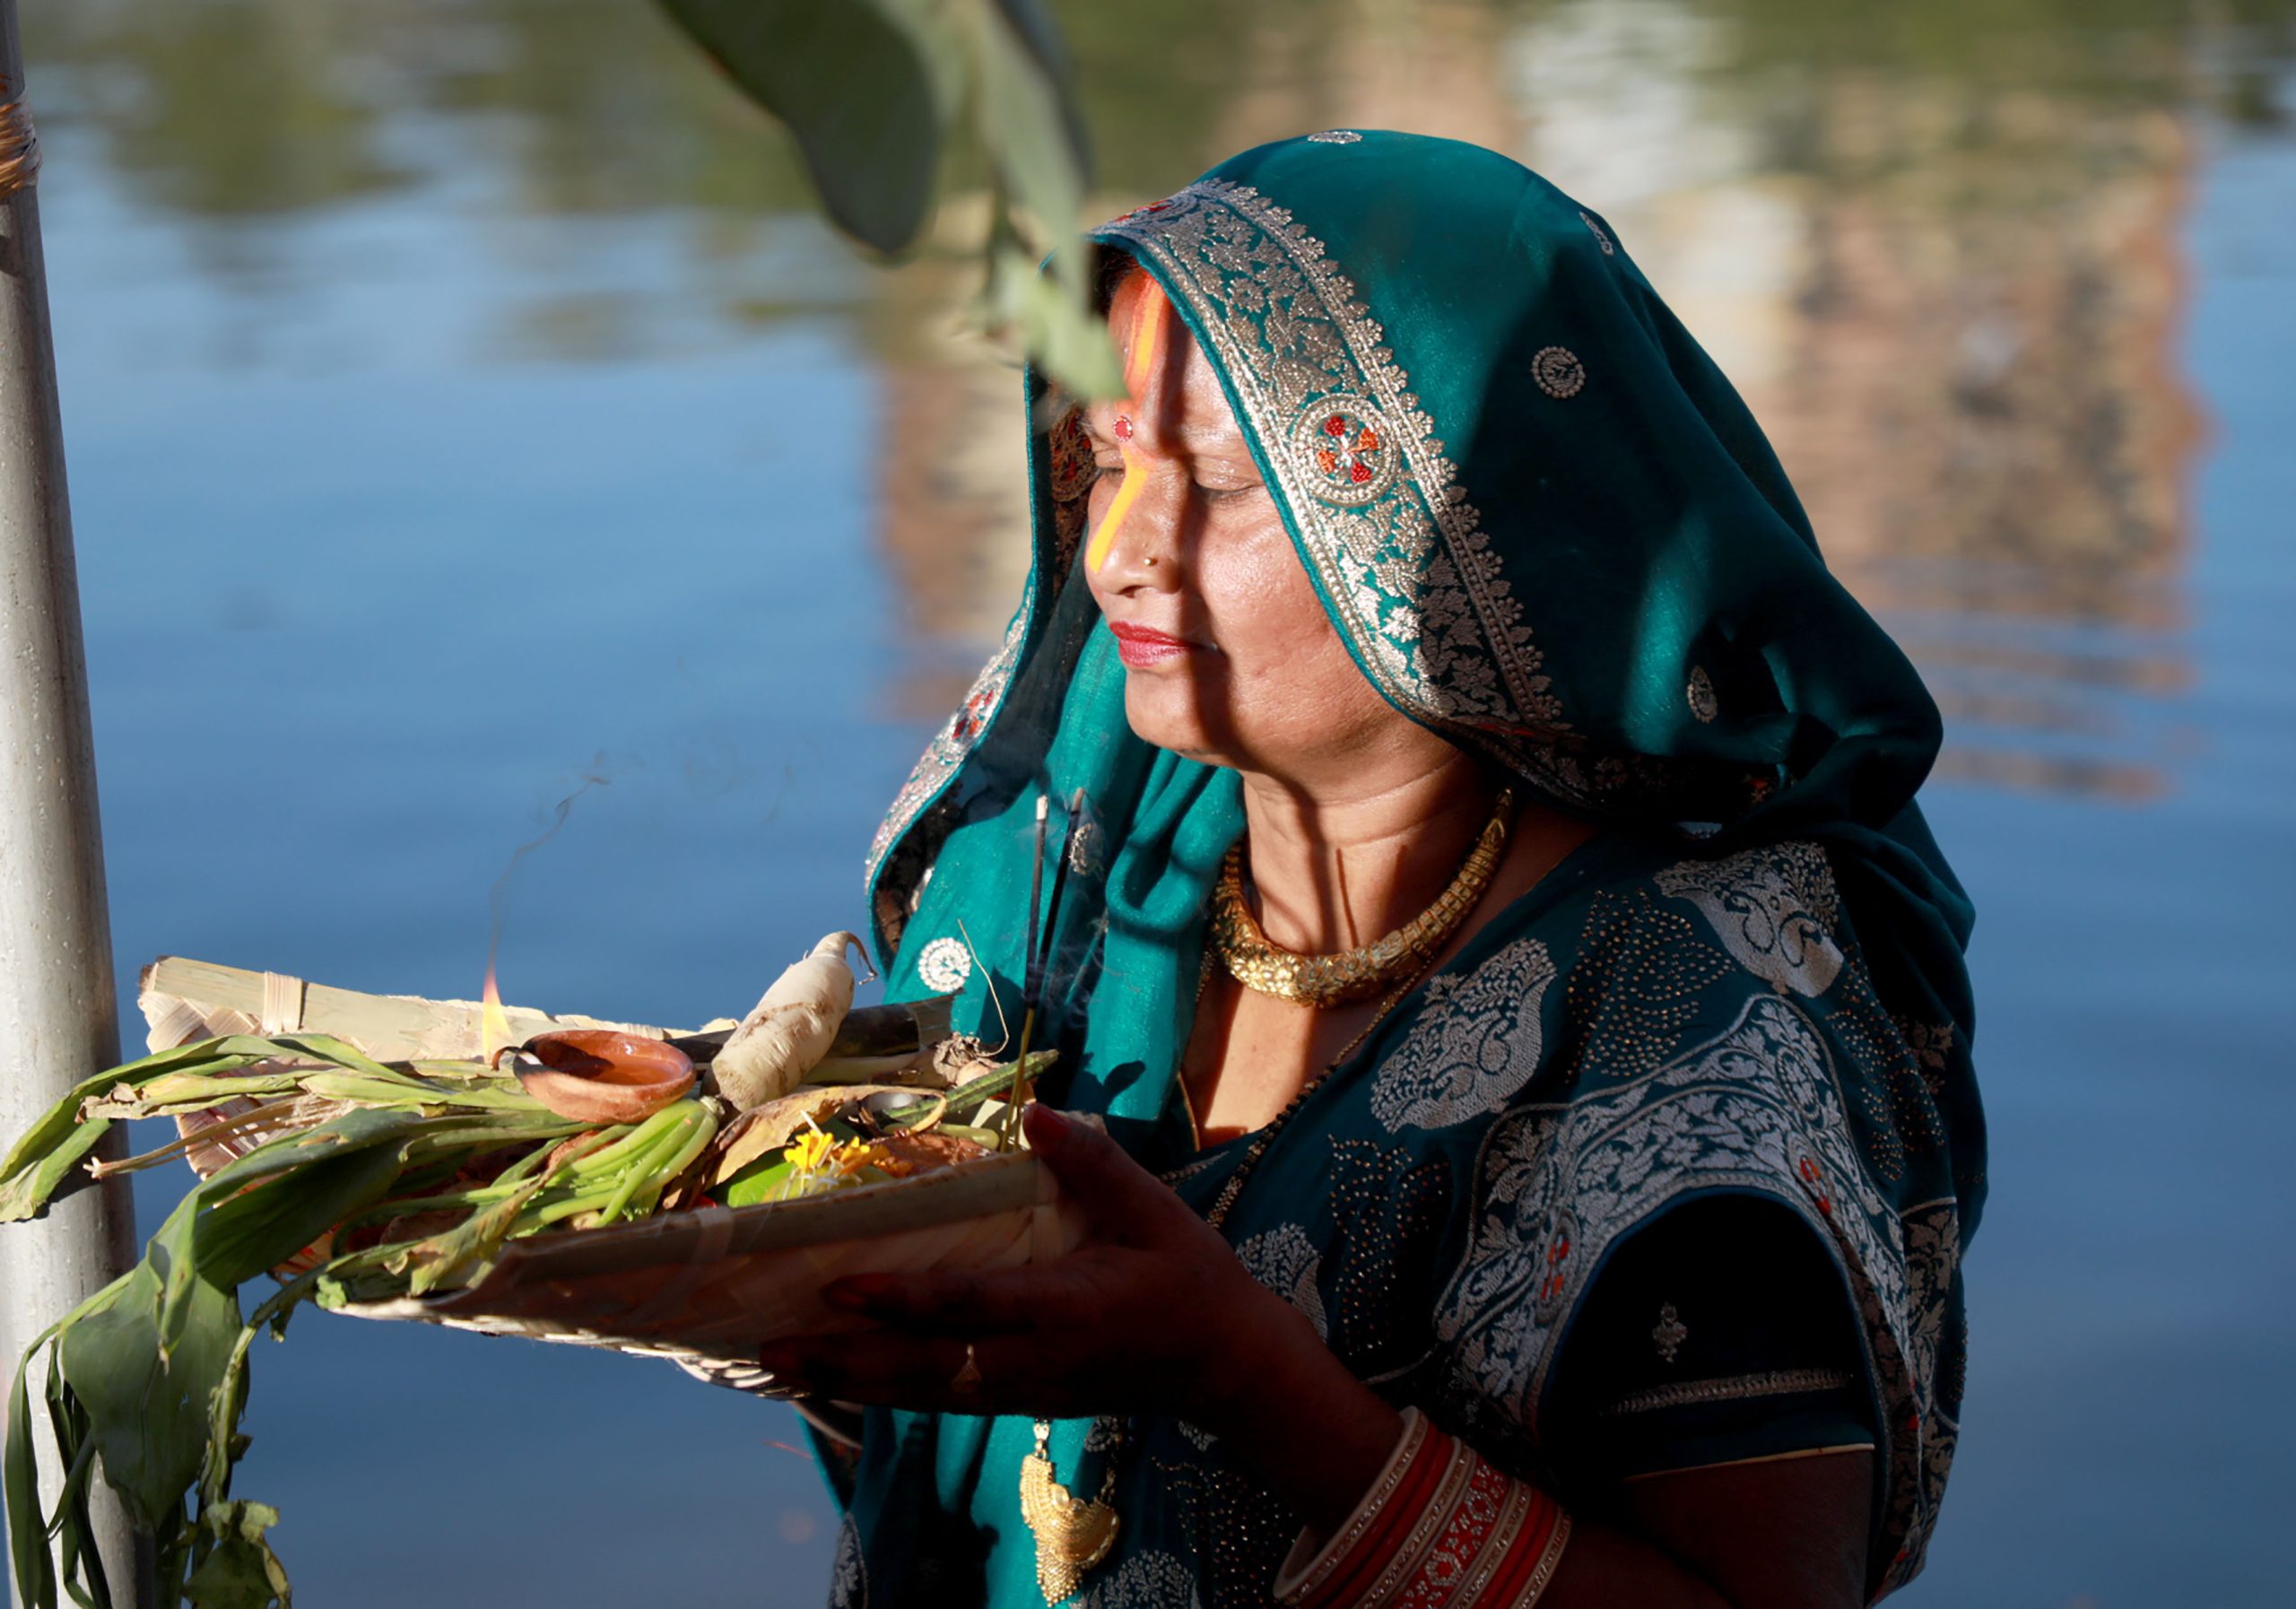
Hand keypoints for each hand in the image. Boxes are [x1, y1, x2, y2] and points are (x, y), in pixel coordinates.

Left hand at [753, 1105, 1312, 1433]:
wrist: (1226, 1367)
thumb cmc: (1191, 1279)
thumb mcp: (1154, 1212)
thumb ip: (1094, 1165)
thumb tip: (1034, 1112)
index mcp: (1065, 1308)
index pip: (969, 1306)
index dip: (902, 1300)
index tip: (840, 1288)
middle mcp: (1032, 1360)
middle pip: (925, 1368)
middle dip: (846, 1360)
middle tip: (771, 1346)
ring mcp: (1024, 1389)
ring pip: (924, 1392)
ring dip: (851, 1381)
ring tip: (781, 1367)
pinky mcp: (1021, 1401)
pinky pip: (942, 1399)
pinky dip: (886, 1391)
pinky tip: (842, 1381)